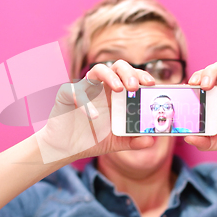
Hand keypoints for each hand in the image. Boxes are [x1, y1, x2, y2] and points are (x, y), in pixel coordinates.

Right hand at [36, 60, 154, 162]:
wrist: (65, 149)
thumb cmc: (91, 139)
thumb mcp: (116, 142)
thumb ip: (133, 140)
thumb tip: (151, 140)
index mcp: (115, 95)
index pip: (131, 76)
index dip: (141, 75)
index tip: (151, 83)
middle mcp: (102, 88)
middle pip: (117, 67)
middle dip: (129, 72)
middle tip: (135, 87)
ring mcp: (85, 89)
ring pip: (97, 70)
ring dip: (110, 76)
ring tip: (120, 89)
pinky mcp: (67, 95)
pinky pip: (75, 91)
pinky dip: (85, 101)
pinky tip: (93, 116)